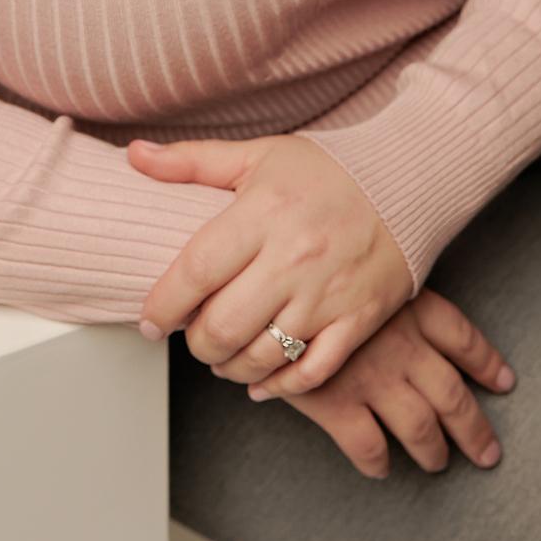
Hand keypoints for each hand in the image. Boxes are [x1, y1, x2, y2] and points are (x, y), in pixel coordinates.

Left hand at [129, 132, 414, 389]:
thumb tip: (133, 157)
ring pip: (262, 356)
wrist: (407, 181)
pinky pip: (312, 371)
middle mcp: (293, 258)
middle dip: (196, 344)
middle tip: (191, 337)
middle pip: (224, 326)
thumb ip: (192, 161)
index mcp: (263, 213)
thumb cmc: (327, 170)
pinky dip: (279, 386)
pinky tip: (260, 380)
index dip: (163, 305)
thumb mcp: (259, 154)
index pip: (196, 271)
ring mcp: (328, 294)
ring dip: (229, 367)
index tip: (150, 320)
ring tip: (222, 355)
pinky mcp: (358, 320)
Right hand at [245, 286, 515, 480]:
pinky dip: (378, 463)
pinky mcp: (338, 405)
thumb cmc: (311, 262)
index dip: (486, 363)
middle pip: (453, 396)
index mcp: (412, 306)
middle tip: (487, 452)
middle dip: (474, 429)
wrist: (264, 283)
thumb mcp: (358, 259)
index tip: (504, 381)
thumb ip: (379, 284)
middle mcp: (402, 346)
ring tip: (437, 463)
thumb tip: (388, 295)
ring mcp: (374, 378)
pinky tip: (380, 468)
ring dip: (433, 452)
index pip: (462, 338)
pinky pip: (369, 447)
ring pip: (420, 429)